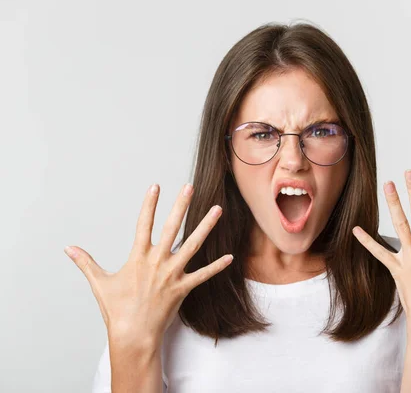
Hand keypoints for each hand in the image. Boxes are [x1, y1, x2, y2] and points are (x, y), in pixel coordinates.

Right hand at [64, 183, 232, 342]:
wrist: (133, 335)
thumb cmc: (116, 310)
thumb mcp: (100, 283)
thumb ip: (86, 263)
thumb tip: (69, 249)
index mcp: (138, 257)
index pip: (143, 224)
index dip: (149, 204)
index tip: (156, 186)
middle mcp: (157, 261)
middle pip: (171, 227)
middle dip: (181, 205)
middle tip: (190, 187)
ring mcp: (172, 274)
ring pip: (192, 245)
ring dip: (206, 226)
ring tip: (217, 210)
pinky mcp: (183, 288)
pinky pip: (203, 275)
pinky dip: (216, 266)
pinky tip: (230, 257)